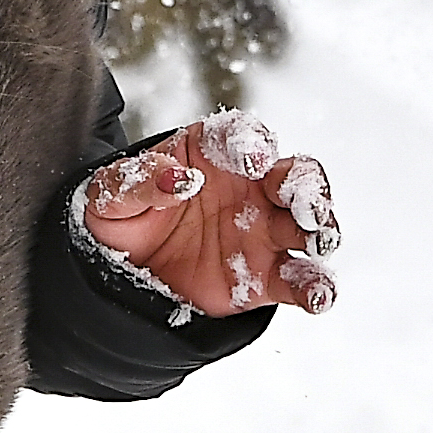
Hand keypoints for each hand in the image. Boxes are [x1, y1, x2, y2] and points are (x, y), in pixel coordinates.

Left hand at [77, 111, 340, 319]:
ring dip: (321, 227)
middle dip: (305, 184)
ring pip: (309, 223)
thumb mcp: (111, 193)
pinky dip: (316, 287)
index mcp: (214, 152)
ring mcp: (264, 231)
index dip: (254, 143)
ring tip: (317, 239)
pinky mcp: (266, 277)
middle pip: (294, 174)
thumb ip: (140, 180)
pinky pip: (300, 280)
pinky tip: (318, 297)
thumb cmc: (122, 216)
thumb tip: (179, 178)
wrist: (122, 272)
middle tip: (300, 200)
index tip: (254, 159)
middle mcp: (251, 186)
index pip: (243, 136)